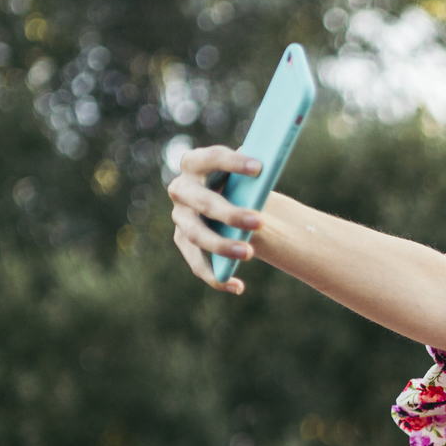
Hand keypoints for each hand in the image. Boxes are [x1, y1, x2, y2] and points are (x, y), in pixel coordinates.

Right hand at [167, 145, 263, 294]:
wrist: (232, 203)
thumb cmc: (239, 184)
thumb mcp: (244, 177)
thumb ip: (251, 177)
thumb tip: (265, 173)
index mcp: (195, 163)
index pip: (211, 159)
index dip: (234, 162)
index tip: (260, 168)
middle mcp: (181, 189)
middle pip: (203, 202)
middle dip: (230, 213)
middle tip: (260, 222)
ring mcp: (180, 217)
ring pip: (196, 235)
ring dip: (222, 246)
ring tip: (249, 254)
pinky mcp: (183, 241)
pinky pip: (196, 263)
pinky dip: (216, 277)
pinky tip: (238, 287)